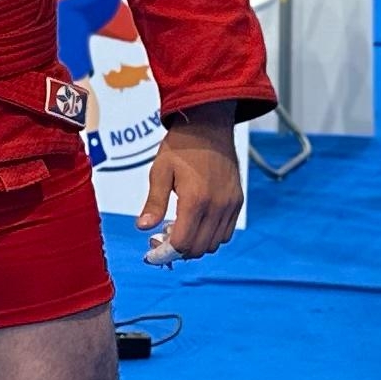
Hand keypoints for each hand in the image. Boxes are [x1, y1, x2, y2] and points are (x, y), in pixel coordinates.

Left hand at [138, 111, 243, 263]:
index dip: (164, 253)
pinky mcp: (237, 202)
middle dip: (177, 251)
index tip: (151, 251)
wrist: (209, 126)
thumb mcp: (160, 172)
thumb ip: (154, 203)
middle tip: (161, 239)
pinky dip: (209, 237)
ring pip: (213, 244)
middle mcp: (216, 206)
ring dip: (194, 245)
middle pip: (197, 248)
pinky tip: (195, 224)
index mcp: (195, 199)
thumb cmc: (181, 146)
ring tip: (178, 230)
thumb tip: (143, 227)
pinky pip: (225, 233)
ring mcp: (230, 205)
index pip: (182, 243)